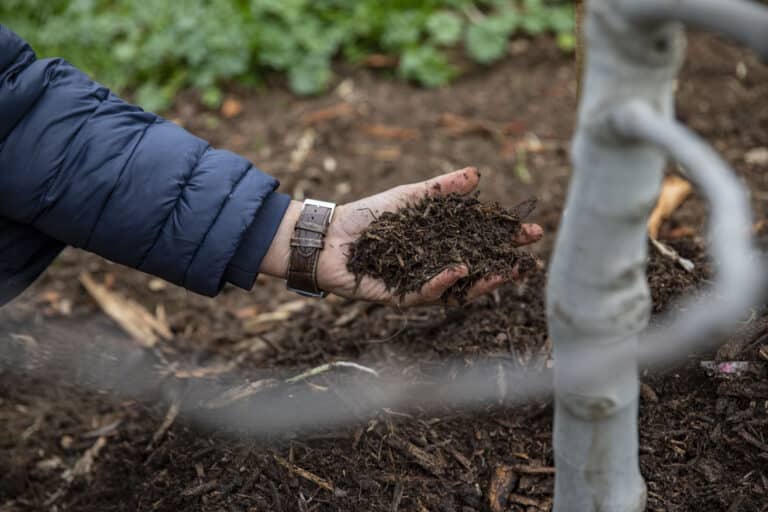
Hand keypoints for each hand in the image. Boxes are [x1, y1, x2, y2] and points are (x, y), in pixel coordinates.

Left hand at [260, 167, 542, 306]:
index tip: (532, 230)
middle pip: (475, 269)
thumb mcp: (410, 197)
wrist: (328, 235)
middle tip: (527, 259)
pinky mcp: (398, 297)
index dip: (505, 238)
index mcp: (439, 243)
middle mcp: (433, 266)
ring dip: (481, 282)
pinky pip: (424, 294)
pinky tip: (458, 271)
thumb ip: (441, 189)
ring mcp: (417, 283)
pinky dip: (442, 282)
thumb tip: (476, 175)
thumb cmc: (367, 216)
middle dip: (502, 264)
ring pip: (455, 289)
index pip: (480, 242)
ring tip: (502, 272)